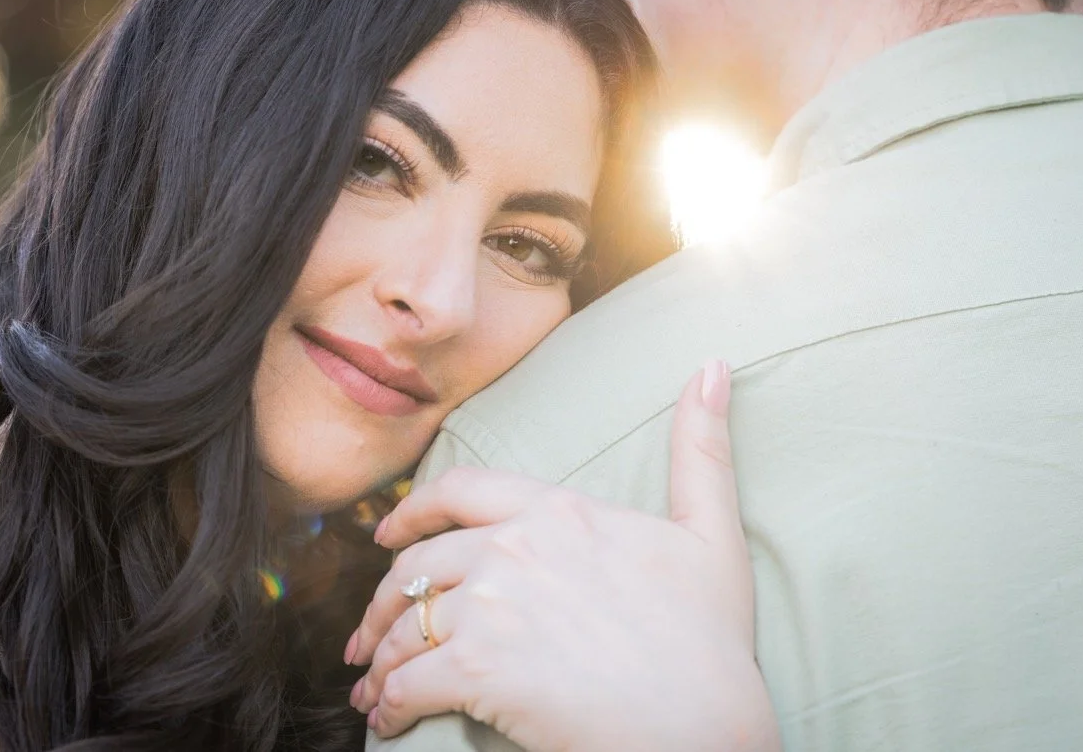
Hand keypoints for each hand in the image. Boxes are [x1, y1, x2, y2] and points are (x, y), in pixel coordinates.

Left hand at [345, 361, 779, 751]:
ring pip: (406, 624)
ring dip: (381, 658)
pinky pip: (407, 681)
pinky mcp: (477, 668)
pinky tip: (389, 719)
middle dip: (384, 601)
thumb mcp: (712, 530)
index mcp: (558, 511)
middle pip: (418, 563)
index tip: (388, 532)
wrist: (704, 722)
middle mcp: (514, 547)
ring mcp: (491, 606)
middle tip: (369, 634)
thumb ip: (701, 449)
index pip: (459, 490)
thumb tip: (713, 366)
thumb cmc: (710, 637)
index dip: (412, 511)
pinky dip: (389, 702)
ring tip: (374, 686)